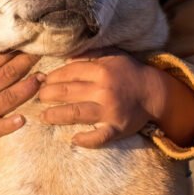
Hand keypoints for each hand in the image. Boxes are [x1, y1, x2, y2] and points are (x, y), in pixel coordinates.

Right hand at [0, 52, 41, 150]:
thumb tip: (3, 47)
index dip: (15, 51)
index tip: (29, 43)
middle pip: (6, 76)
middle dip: (26, 64)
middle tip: (41, 54)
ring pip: (8, 99)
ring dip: (27, 89)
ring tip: (41, 79)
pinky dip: (11, 125)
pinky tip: (23, 119)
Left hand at [37, 51, 161, 147]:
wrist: (155, 93)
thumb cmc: (130, 73)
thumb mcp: (113, 56)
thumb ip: (90, 54)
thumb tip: (66, 57)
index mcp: (102, 70)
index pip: (69, 72)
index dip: (52, 77)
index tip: (41, 81)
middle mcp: (104, 90)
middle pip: (67, 92)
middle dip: (48, 95)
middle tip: (38, 98)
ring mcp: (110, 111)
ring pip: (76, 114)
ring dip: (56, 116)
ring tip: (44, 116)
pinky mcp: (117, 128)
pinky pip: (99, 137)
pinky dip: (86, 140)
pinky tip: (74, 139)